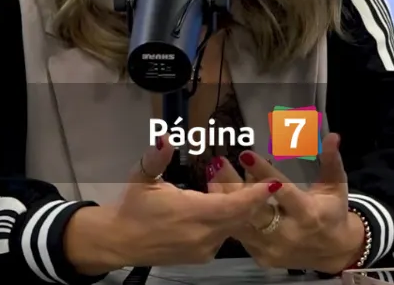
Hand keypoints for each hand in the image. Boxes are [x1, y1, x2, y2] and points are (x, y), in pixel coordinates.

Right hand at [65, 136, 279, 272]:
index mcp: (191, 213)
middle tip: (261, 180)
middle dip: (252, 199)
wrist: (119, 241)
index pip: (233, 205)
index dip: (255, 195)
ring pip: (233, 226)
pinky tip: (217, 206)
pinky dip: (226, 220)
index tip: (273, 184)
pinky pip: (223, 235)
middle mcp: (203, 234)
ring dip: (237, 209)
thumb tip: (165, 136)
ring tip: (235, 188)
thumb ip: (156, 157)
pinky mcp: (202, 256)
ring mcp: (204, 248)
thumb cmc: (133, 206)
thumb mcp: (142, 177)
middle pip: (240, 216)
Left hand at [207, 133, 366, 272]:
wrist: (333, 253)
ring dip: (225, 197)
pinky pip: (240, 233)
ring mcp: (272, 248)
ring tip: (213, 172)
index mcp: (308, 214)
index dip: (263, 173)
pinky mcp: (261, 257)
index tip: (245, 155)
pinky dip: (228, 213)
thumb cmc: (332, 212)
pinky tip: (218, 192)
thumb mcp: (335, 187)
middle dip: (234, 185)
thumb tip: (333, 136)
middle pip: (254, 209)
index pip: (282, 192)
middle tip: (219, 162)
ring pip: (241, 222)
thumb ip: (331, 161)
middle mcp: (288, 233)